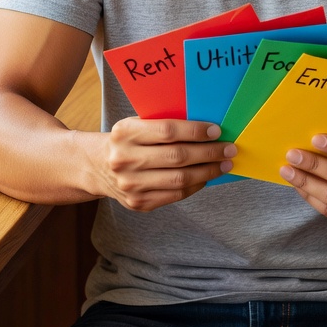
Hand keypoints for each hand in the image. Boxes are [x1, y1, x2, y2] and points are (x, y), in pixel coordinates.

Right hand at [98, 117, 236, 210]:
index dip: (196, 131)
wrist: (97, 166)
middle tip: (229, 149)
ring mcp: (130, 185)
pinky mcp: (138, 203)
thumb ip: (164, 123)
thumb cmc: (128, 139)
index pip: (168, 131)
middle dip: (209, 152)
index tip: (217, 130)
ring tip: (224, 164)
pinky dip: (195, 186)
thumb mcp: (137, 123)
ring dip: (207, 171)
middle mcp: (125, 160)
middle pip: (177, 157)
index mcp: (125, 133)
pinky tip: (206, 177)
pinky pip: (175, 195)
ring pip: (179, 179)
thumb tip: (207, 127)